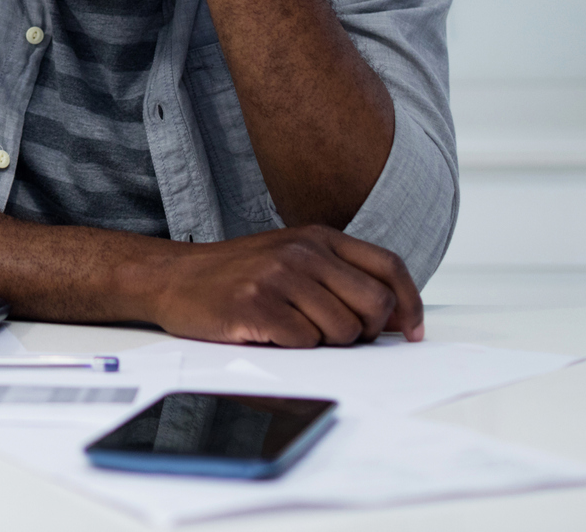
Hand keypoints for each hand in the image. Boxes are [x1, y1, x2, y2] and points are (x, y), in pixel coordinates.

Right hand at [142, 226, 423, 346]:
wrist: (173, 277)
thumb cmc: (237, 274)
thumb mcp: (292, 257)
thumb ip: (340, 276)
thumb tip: (397, 317)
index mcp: (318, 237)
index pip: (389, 266)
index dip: (410, 304)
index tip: (411, 332)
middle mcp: (303, 251)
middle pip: (375, 305)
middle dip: (366, 332)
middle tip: (336, 335)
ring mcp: (279, 276)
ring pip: (344, 331)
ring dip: (325, 343)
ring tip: (292, 329)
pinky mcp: (257, 304)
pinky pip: (305, 343)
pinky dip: (293, 349)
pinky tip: (269, 333)